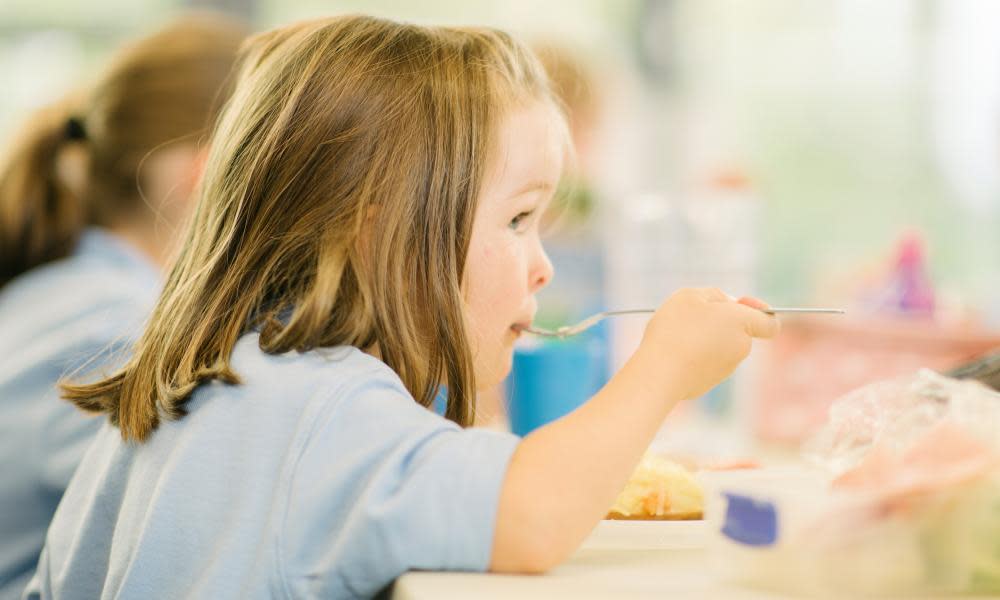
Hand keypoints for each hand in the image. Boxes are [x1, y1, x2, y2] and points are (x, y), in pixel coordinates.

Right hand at [637, 287, 778, 399]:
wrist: (659, 372)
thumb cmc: (675, 329)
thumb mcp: (691, 295)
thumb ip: (715, 295)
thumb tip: (727, 304)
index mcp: (742, 323)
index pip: (770, 323)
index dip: (760, 311)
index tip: (741, 303)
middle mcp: (741, 348)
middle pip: (739, 331)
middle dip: (720, 322)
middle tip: (692, 315)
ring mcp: (725, 369)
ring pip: (719, 347)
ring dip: (704, 338)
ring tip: (677, 335)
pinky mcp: (708, 384)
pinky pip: (704, 363)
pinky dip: (693, 356)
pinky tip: (673, 352)